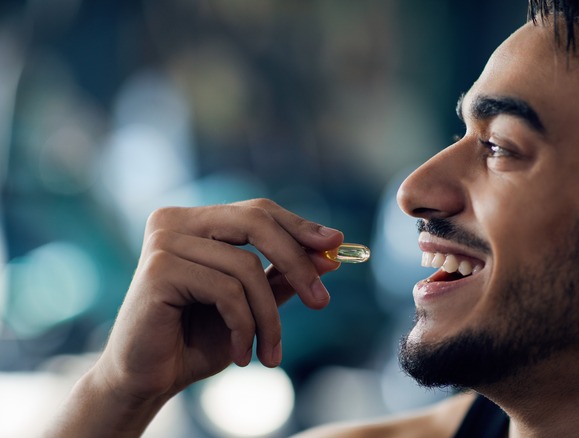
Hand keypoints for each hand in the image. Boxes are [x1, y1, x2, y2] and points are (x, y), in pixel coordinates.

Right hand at [91, 199, 342, 402]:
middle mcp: (176, 221)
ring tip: (270, 353)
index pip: (258, 211)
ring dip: (269, 318)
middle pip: (256, 223)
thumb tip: (331, 254)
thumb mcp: (251, 304)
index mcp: (196, 221)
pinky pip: (227, 292)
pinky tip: (241, 354)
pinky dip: (244, 326)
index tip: (336, 244)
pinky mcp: (158, 268)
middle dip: (297, 262)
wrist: (148, 379)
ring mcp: (164, 241)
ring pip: (246, 268)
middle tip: (322, 301)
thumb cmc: (196, 339)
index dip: (300, 226)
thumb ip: (282, 277)